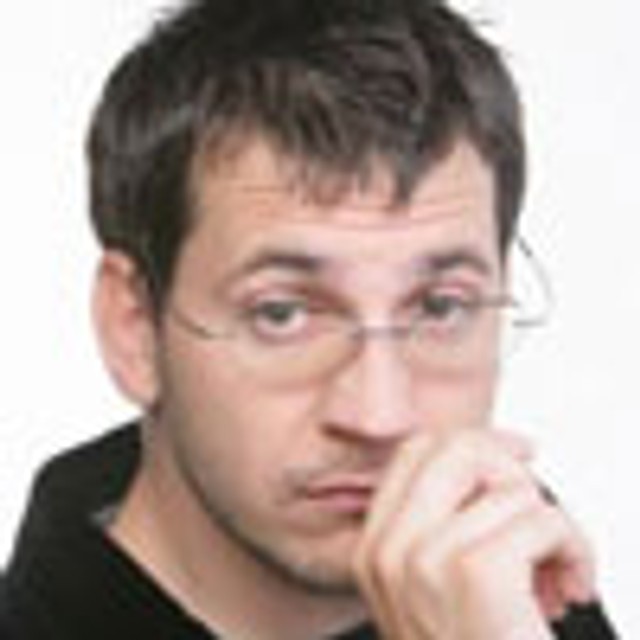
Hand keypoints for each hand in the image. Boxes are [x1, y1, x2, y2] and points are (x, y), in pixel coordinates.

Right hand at [354, 430, 595, 639]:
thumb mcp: (444, 593)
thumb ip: (448, 526)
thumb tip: (501, 455)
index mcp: (376, 551)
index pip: (415, 453)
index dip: (475, 444)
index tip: (519, 456)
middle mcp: (388, 551)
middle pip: (454, 448)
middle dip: (513, 474)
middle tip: (539, 524)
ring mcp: (423, 560)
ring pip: (510, 486)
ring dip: (557, 530)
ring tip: (558, 576)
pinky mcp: (473, 574)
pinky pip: (539, 519)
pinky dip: (574, 551)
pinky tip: (567, 589)